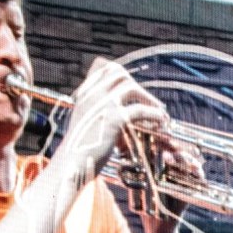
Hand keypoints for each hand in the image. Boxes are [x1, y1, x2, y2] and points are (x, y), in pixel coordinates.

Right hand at [51, 58, 169, 184]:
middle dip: (137, 86)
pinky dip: (154, 114)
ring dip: (148, 98)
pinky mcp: (114, 119)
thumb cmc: (80, 149)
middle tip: (149, 101)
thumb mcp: (84, 122)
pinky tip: (160, 121)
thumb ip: (96, 111)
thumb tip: (117, 109)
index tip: (134, 86)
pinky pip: (140, 110)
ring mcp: (103, 105)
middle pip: (119, 74)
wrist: (72, 164)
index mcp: (85, 94)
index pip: (103, 67)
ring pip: (131, 88)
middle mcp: (92, 95)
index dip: (122, 74)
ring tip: (159, 111)